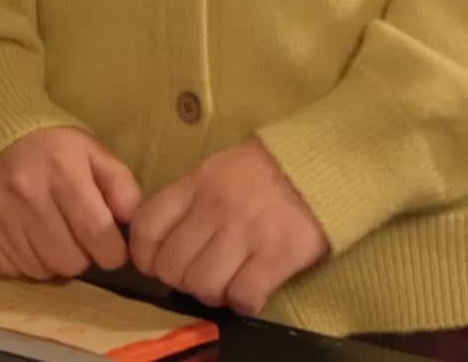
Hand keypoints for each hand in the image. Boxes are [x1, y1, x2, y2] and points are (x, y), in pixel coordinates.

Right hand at [0, 126, 140, 280]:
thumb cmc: (49, 145)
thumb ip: (120, 184)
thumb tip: (133, 222)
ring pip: (41, 270)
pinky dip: (24, 261)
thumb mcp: (91, 150)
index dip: (112, 251)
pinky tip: (25, 236)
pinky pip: (12, 271)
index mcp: (63, 170)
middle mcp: (28, 195)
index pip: (98, 234)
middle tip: (76, 236)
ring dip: (53, 260)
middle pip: (70, 261)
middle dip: (82, 255)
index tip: (112, 249)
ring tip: (50, 233)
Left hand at [129, 140, 327, 317]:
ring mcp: (247, 231)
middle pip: (172, 267)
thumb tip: (156, 243)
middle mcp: (217, 206)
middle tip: (201, 273)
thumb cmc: (262, 172)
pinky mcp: (278, 254)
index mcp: (198, 182)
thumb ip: (186, 201)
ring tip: (228, 281)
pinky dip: (243, 301)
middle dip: (182, 279)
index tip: (158, 264)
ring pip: (203, 286)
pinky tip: (252, 287)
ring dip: (212, 293)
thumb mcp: (216, 170)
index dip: (145, 256)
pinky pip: (242, 297)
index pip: (146, 226)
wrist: (321, 165)